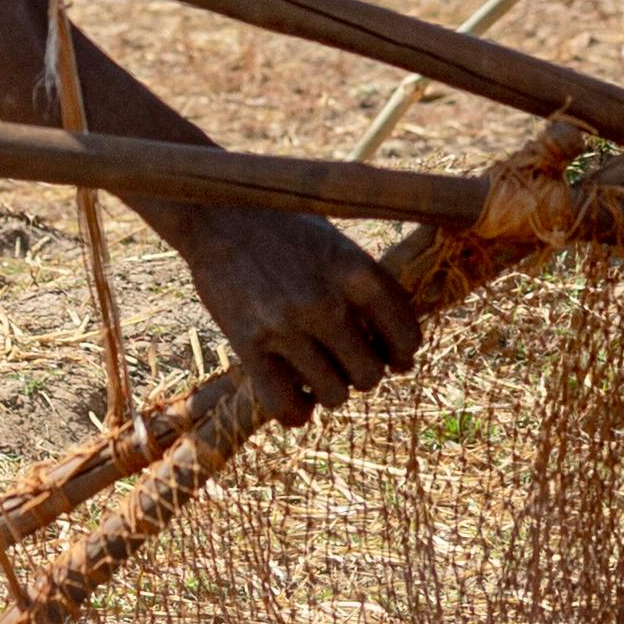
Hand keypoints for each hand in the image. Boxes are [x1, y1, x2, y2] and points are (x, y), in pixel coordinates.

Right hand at [149, 206, 428, 425]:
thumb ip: (367, 287)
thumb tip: (401, 348)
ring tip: (316, 371)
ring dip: (329, 391)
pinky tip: (295, 394)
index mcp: (356, 270)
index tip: (392, 356)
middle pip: (371, 374)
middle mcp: (325, 300)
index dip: (403, 353)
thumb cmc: (285, 226)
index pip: (406, 335)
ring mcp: (285, 324)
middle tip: (345, 359)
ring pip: (335, 396)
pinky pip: (286, 406)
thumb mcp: (336, 243)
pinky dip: (297, 412)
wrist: (217, 211)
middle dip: (362, 373)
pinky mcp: (248, 344)